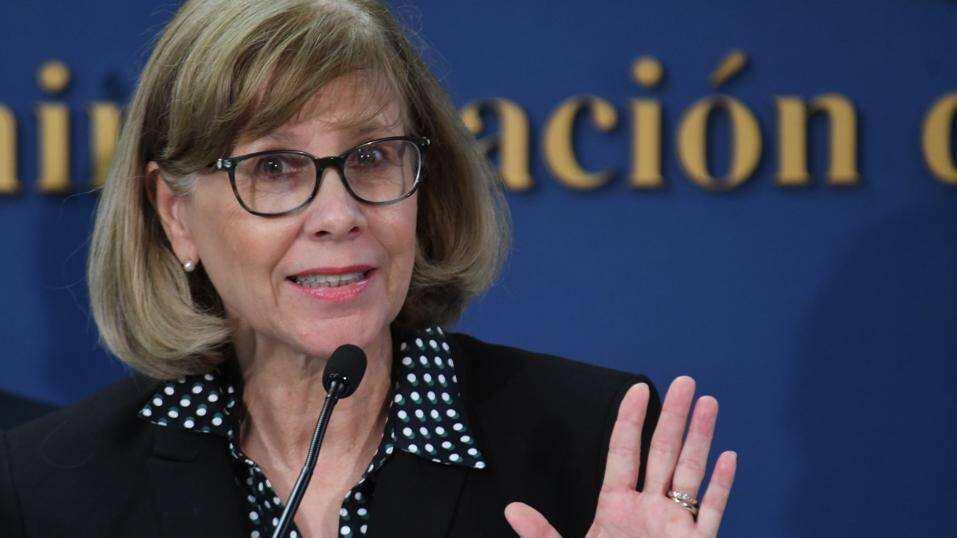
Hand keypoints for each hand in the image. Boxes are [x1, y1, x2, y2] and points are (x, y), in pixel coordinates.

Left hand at [504, 376, 736, 537]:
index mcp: (617, 507)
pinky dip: (721, 486)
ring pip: (691, 473)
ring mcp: (674, 526)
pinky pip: (711, 512)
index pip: (624, 453)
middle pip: (662, 453)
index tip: (638, 389)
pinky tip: (729, 457)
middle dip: (674, 416)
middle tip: (684, 381)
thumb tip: (511, 510)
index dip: (630, 420)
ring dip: (701, 438)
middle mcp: (648, 510)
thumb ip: (541, 534)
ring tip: (709, 403)